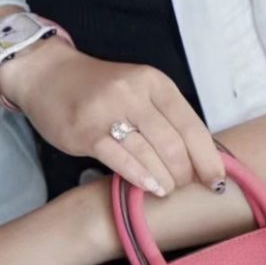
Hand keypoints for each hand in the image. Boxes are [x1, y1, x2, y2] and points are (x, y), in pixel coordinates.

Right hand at [0, 40, 225, 196]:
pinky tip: (150, 188)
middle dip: (186, 173)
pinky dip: (141, 178)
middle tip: (186, 187)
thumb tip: (200, 157)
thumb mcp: (139, 90)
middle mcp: (135, 93)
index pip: (193, 125)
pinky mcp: (86, 131)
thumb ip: (166, 116)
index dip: (208, 157)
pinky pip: (122, 160)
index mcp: (155, 82)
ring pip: (151, 154)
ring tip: (168, 190)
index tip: (217, 180)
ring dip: (166, 180)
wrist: (48, 75)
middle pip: (175, 143)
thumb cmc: (101, 89)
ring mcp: (109, 111)